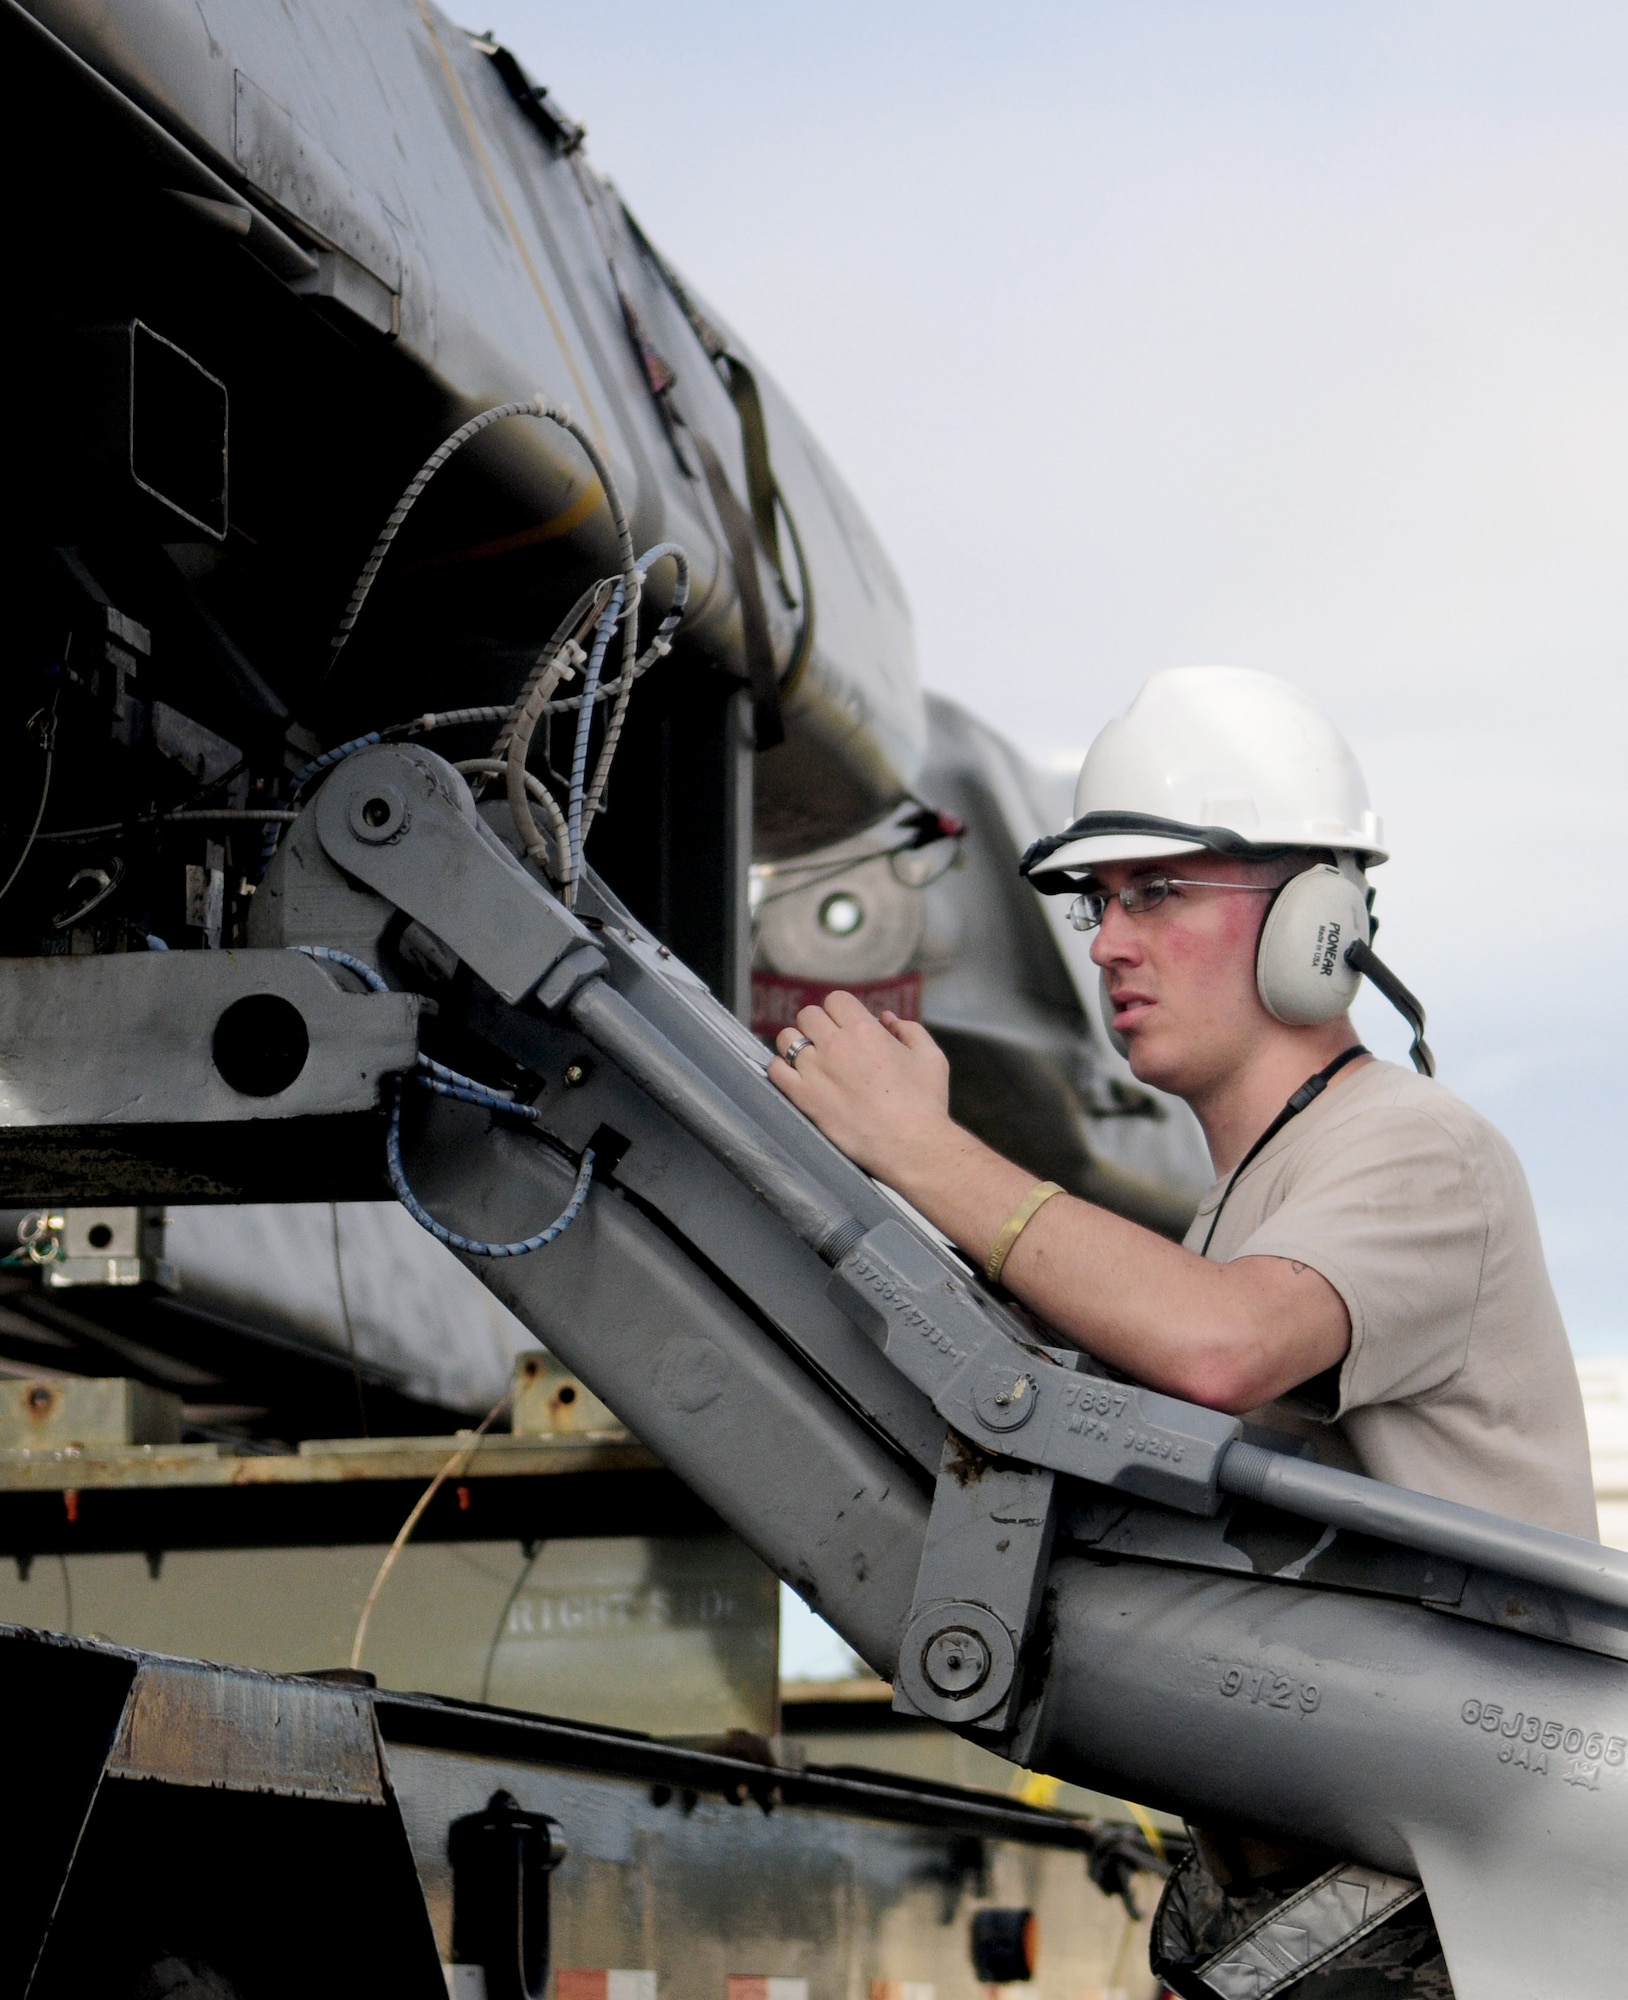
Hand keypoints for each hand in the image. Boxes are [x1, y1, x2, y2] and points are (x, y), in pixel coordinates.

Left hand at [769, 990, 953, 1182]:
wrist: (910, 1144)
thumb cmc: (924, 1103)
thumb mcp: (930, 1056)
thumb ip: (908, 1030)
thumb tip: (886, 1018)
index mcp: (864, 1029)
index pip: (835, 999)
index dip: (840, 1011)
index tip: (845, 1025)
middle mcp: (835, 1044)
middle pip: (808, 1015)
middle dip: (818, 1025)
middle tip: (828, 1044)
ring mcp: (815, 1070)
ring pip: (787, 1039)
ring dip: (796, 1044)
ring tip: (809, 1060)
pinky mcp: (803, 1097)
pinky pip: (775, 1070)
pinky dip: (781, 1070)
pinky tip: (795, 1078)